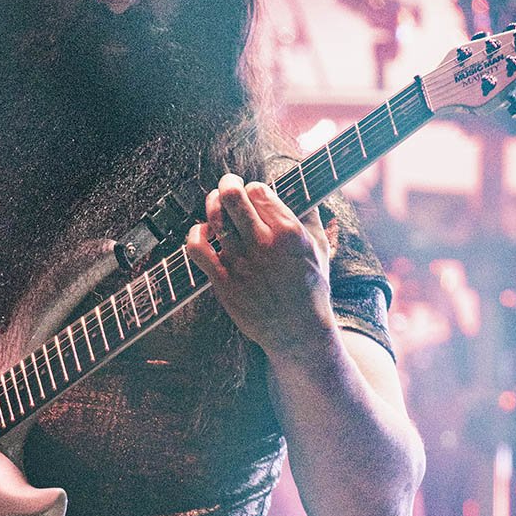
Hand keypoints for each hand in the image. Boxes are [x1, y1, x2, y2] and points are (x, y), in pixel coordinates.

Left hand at [185, 173, 333, 356]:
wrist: (297, 331)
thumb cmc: (311, 289)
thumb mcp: (319, 248)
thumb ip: (310, 216)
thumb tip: (301, 191)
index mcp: (289, 232)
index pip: (259, 190)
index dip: (253, 188)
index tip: (254, 194)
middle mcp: (263, 244)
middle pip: (232, 196)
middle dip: (228, 183)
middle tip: (229, 185)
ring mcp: (240, 263)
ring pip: (214, 218)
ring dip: (213, 204)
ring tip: (217, 204)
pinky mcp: (223, 281)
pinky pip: (197, 248)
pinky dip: (195, 234)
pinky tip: (203, 232)